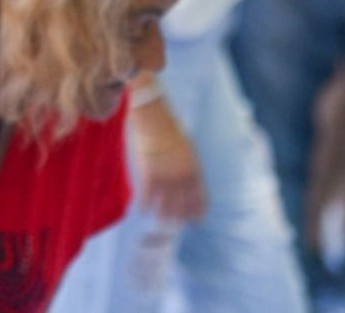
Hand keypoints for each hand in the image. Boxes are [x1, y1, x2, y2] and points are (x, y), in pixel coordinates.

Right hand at [129, 99, 207, 222]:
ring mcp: (166, 179)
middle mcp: (183, 179)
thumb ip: (189, 166)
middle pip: (183, 207)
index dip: (198, 212)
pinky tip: (143, 210)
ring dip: (162, 216)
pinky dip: (145, 206)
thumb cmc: (170, 130)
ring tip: (159, 220)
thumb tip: (188, 179)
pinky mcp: (149, 177)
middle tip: (175, 224)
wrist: (154, 120)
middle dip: (180, 218)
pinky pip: (147, 199)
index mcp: (195, 171)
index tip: (196, 220)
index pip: (200, 199)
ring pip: (165, 207)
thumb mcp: (188, 149)